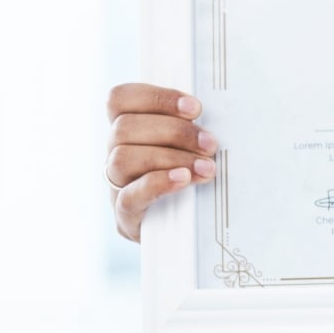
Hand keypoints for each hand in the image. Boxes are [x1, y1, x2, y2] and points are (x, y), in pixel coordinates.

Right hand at [105, 83, 217, 242]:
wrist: (187, 234)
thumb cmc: (194, 183)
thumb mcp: (192, 150)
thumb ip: (193, 129)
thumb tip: (219, 111)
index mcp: (128, 131)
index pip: (120, 99)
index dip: (156, 98)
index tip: (196, 108)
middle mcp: (114, 153)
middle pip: (125, 127)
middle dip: (174, 131)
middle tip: (211, 144)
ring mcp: (116, 185)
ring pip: (123, 157)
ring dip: (171, 157)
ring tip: (206, 168)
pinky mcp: (124, 216)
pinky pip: (129, 196)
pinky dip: (158, 183)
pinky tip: (184, 180)